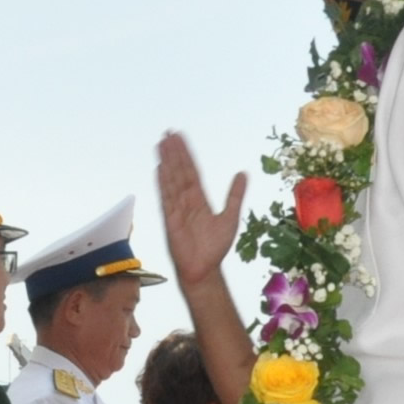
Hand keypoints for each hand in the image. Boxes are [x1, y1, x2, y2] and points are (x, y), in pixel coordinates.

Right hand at [157, 133, 246, 290]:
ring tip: (162, 144)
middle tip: (168, 133)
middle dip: (174, 153)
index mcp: (198, 200)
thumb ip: (234, 195)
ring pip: (172, 180)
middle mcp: (185, 201)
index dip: (185, 155)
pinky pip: (167, 198)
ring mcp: (176, 209)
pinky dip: (163, 183)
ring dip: (167, 162)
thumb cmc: (215, 247)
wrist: (204, 270)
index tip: (179, 138)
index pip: (191, 172)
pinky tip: (160, 169)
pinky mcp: (171, 220)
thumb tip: (243, 173)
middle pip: (179, 172)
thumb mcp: (230, 217)